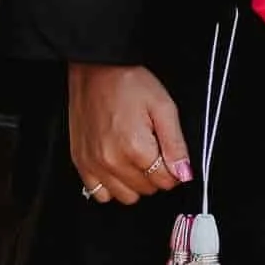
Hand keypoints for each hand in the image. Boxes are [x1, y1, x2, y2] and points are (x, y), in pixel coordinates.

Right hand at [68, 63, 192, 204]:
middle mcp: (112, 160)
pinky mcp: (80, 161)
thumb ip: (176, 144)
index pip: (166, 181)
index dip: (173, 169)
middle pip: (147, 190)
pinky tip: (116, 167)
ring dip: (134, 183)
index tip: (169, 153)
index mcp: (136, 147)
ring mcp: (93, 163)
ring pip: (125, 197)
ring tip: (134, 158)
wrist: (95, 67)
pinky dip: (110, 185)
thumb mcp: (163, 107)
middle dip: (155, 174)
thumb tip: (184, 173)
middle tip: (152, 149)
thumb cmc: (128, 82)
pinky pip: (98, 193)